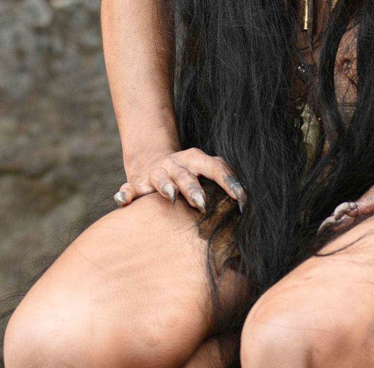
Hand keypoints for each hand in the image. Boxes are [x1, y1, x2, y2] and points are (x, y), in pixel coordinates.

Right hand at [114, 146, 245, 211]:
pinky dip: (126, 194)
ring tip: (170, 197)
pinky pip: (130, 189)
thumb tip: (250, 212)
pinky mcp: (137, 183)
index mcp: (197, 160)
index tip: (241, 199)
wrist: (154, 160)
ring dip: (166, 186)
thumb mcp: (206, 174)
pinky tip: (123, 202)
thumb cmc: (190, 175)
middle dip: (194, 188)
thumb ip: (223, 186)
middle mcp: (176, 165)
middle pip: (186, 175)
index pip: (216, 167)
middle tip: (202, 203)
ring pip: (161, 178)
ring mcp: (156, 173)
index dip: (228, 182)